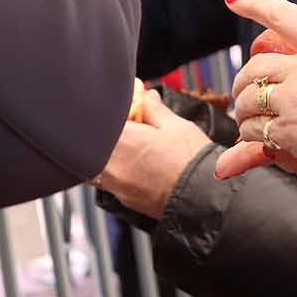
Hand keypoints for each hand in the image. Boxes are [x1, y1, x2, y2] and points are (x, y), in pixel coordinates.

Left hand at [97, 90, 211, 219]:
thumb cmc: (191, 160)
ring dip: (108, 157)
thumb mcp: (176, 126)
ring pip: (97, 166)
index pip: (104, 121)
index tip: (126, 115)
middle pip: (95, 145)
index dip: (115, 116)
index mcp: (124, 139)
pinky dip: (116, 173)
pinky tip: (137, 169)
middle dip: (109, 137)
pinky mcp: (122, 199)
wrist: (202, 196)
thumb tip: (148, 96)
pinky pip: (109, 182)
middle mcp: (112, 163)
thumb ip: (156, 109)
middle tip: (130, 133)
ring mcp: (115, 184)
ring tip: (132, 152)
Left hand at [220, 0, 296, 166]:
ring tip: (248, 119)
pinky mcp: (289, 128)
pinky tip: (259, 138)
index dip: (255, 4)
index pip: (285, 15)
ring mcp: (295, 96)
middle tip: (243, 91)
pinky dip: (251, 134)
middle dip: (243, 79)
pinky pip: (254, 128)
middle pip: (257, 65)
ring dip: (244, 109)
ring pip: (250, 97)